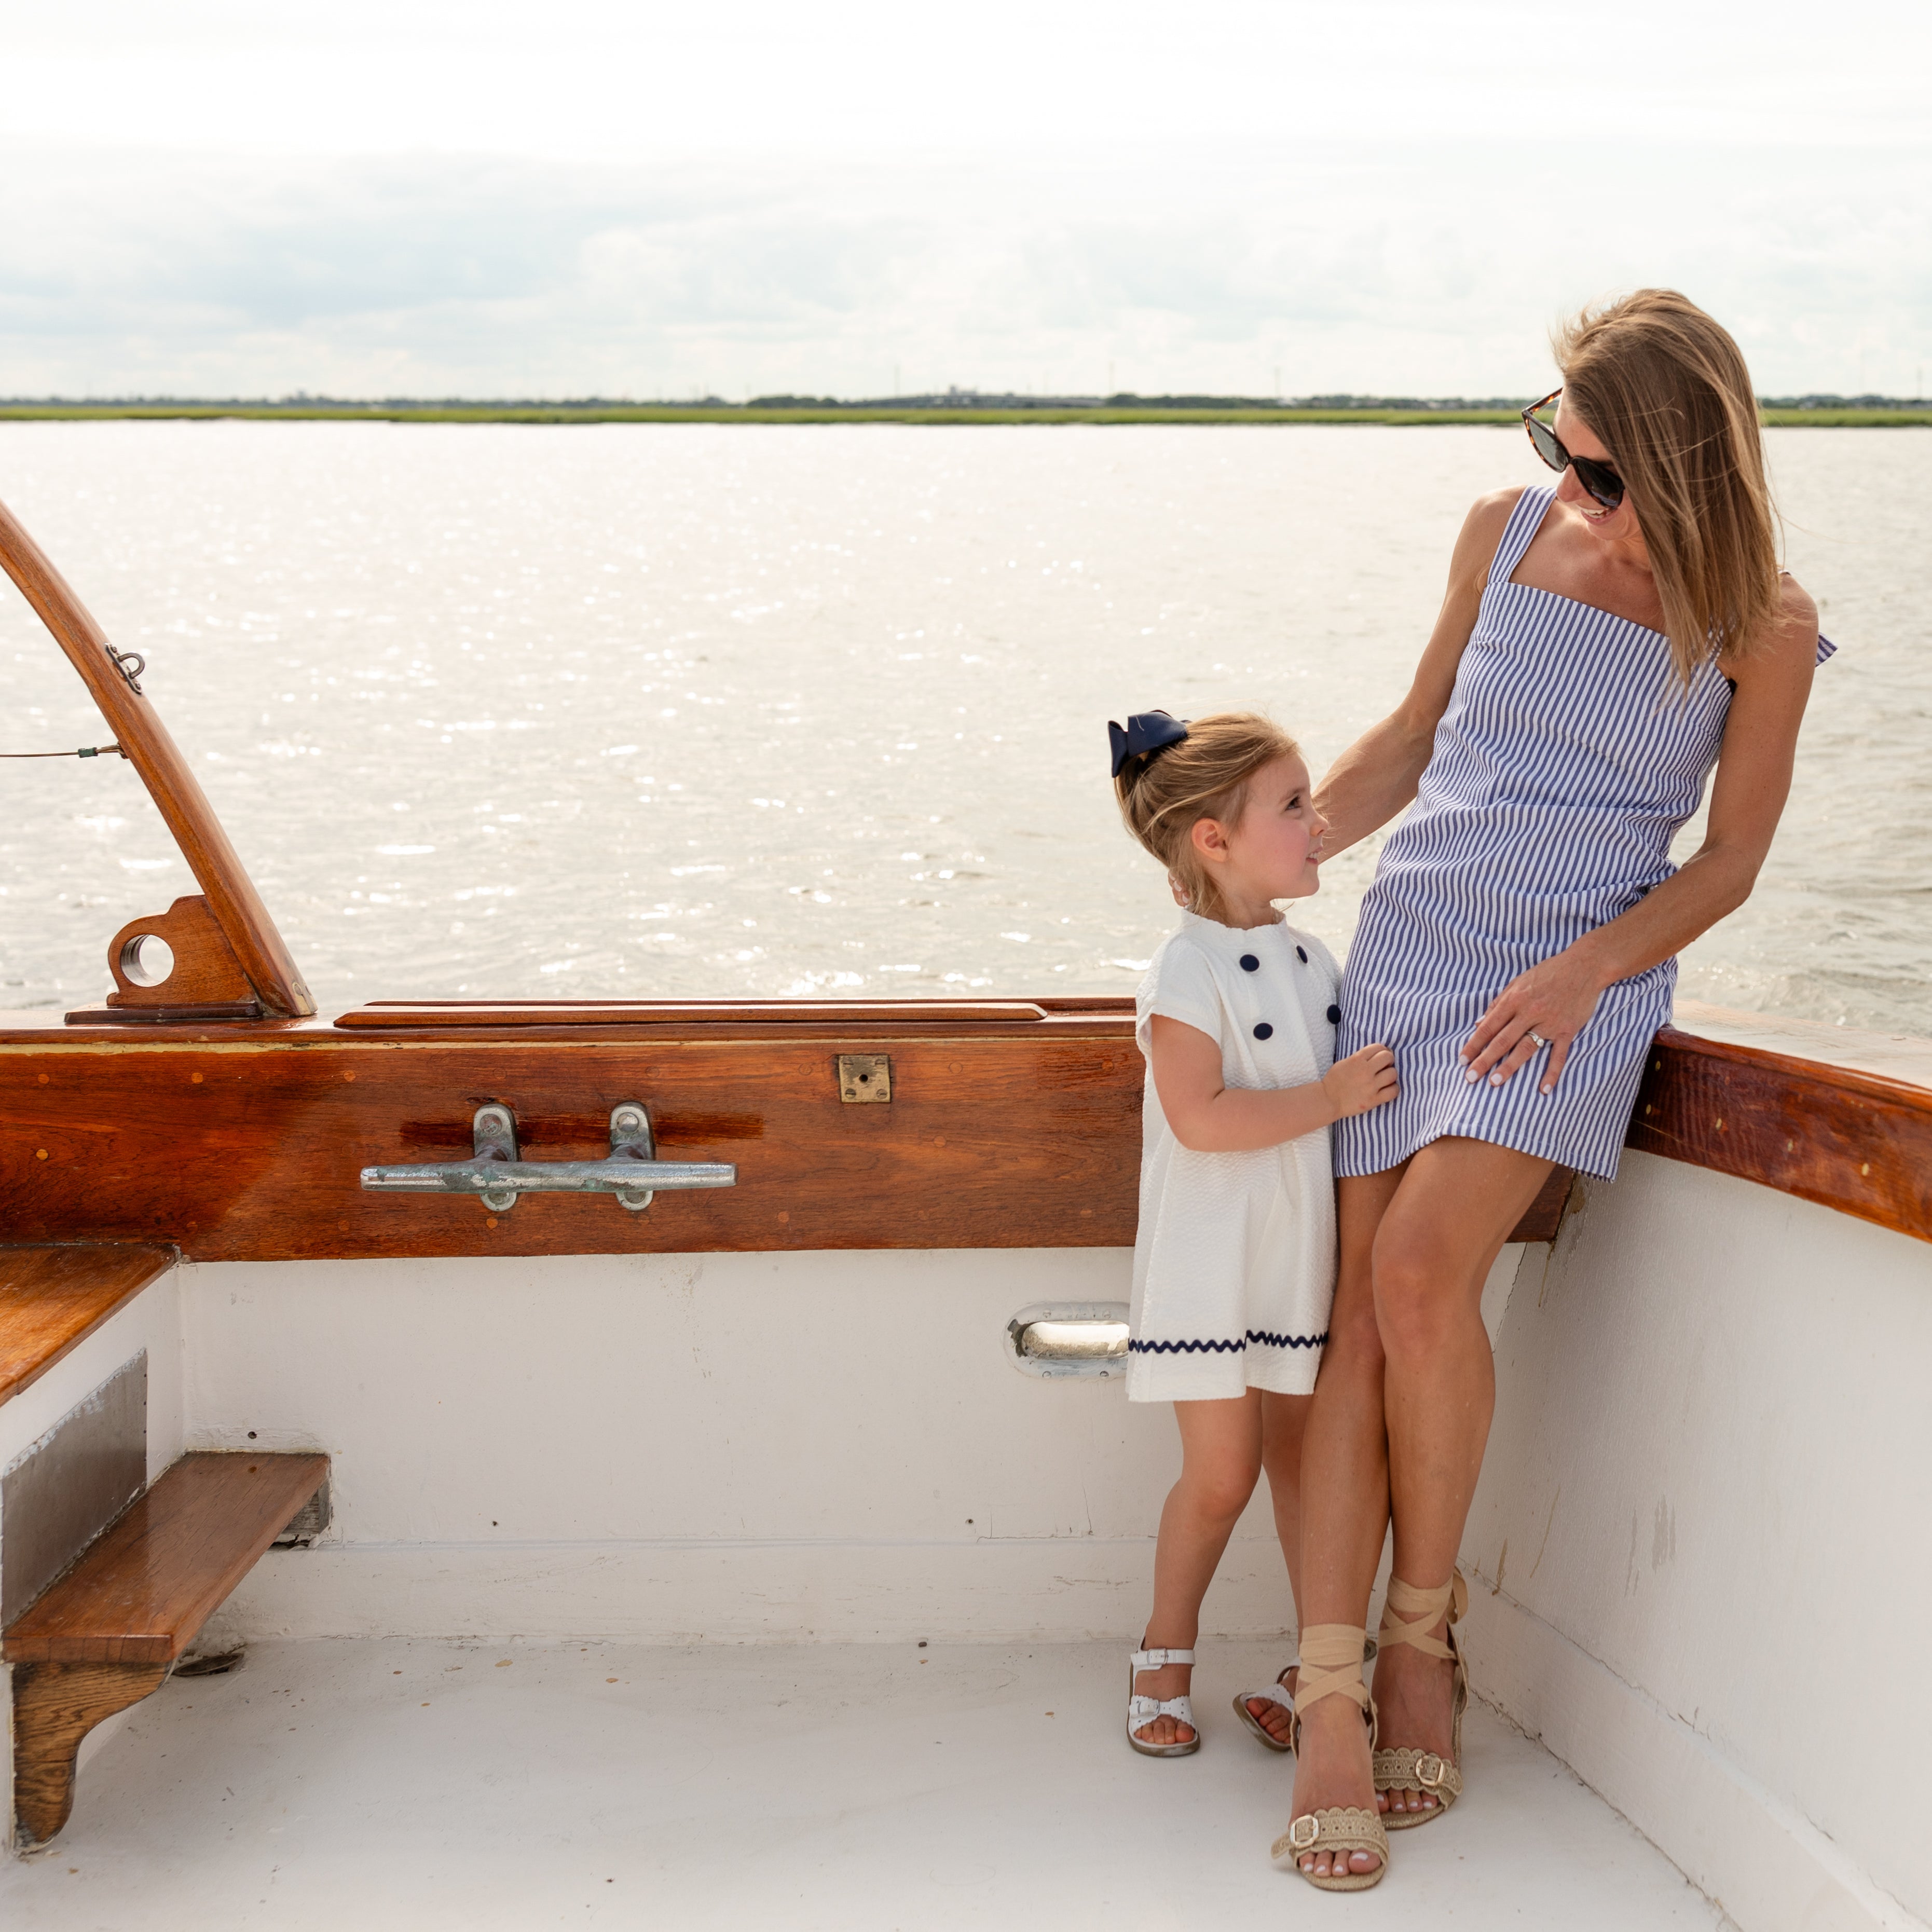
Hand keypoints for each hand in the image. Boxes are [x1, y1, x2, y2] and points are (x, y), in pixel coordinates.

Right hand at [1321, 1044, 1398, 1120]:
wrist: (1328, 1100)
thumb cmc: (1335, 1081)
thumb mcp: (1344, 1062)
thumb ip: (1360, 1058)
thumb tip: (1377, 1056)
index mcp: (1356, 1059)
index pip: (1378, 1047)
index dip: (1383, 1050)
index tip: (1381, 1056)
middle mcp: (1365, 1071)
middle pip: (1388, 1057)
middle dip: (1388, 1060)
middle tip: (1385, 1067)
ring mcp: (1370, 1086)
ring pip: (1392, 1074)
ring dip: (1390, 1075)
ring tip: (1385, 1079)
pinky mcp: (1373, 1100)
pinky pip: (1393, 1091)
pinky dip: (1393, 1089)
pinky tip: (1387, 1089)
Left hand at [1461, 946, 1605, 1095]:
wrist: (1584, 967)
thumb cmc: (1547, 973)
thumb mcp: (1517, 982)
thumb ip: (1497, 1004)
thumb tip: (1478, 1024)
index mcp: (1514, 999)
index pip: (1488, 1027)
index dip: (1473, 1044)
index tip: (1462, 1060)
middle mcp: (1529, 1012)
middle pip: (1502, 1040)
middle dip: (1484, 1060)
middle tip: (1470, 1078)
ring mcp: (1550, 1022)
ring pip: (1526, 1048)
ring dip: (1510, 1066)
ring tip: (1495, 1082)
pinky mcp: (1568, 1030)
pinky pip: (1559, 1055)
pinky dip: (1552, 1073)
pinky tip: (1544, 1090)